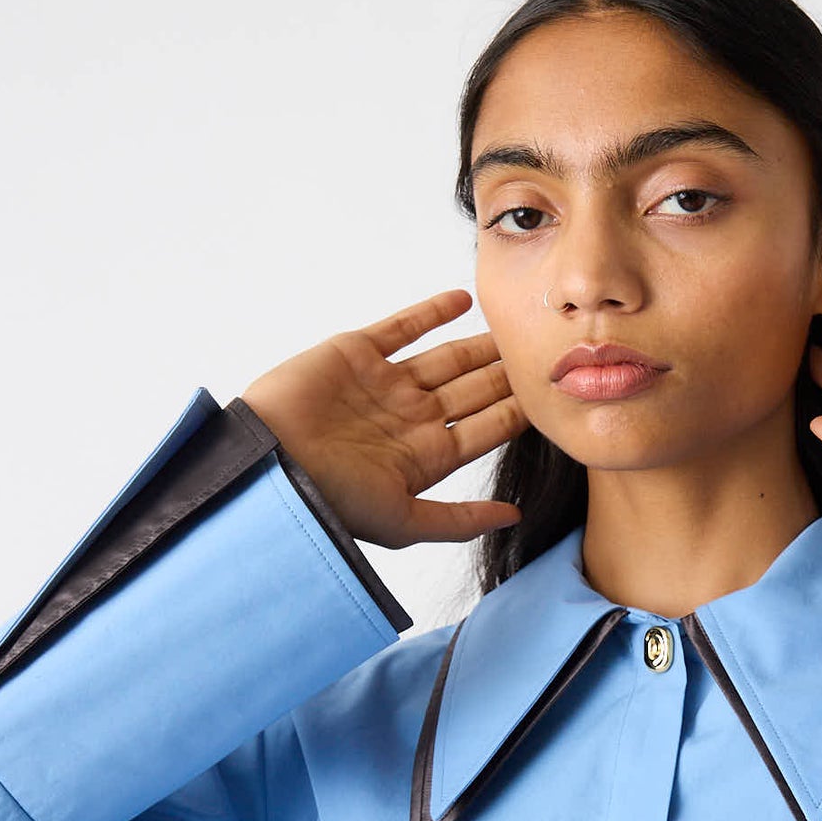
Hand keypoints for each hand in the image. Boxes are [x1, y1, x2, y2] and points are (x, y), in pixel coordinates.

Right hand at [239, 289, 528, 548]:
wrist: (268, 463)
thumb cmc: (329, 499)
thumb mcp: (403, 521)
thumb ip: (459, 520)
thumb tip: (514, 517)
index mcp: (424, 457)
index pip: (485, 429)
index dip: (517, 413)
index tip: (553, 397)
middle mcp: (409, 418)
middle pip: (473, 391)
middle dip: (507, 375)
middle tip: (546, 352)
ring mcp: (385, 384)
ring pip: (446, 358)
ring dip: (480, 345)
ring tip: (516, 327)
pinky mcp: (356, 353)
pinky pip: (402, 327)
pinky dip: (432, 312)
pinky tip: (463, 299)